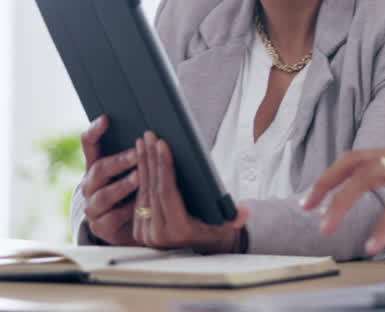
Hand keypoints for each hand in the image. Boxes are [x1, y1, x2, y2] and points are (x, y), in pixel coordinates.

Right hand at [79, 115, 139, 245]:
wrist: (131, 229)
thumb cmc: (137, 192)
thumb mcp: (135, 172)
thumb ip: (138, 156)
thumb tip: (155, 134)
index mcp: (97, 167)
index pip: (89, 144)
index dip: (95, 131)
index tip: (107, 118)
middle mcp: (90, 186)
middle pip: (99, 169)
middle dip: (119, 161)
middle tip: (137, 154)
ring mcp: (93, 207)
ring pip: (104, 195)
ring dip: (123, 185)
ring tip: (140, 177)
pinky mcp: (100, 227)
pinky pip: (112, 218)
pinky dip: (126, 211)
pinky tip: (139, 206)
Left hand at [133, 131, 249, 252]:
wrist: (201, 248)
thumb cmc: (215, 230)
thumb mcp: (227, 225)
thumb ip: (236, 219)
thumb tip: (245, 212)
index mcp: (178, 231)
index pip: (167, 193)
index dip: (164, 167)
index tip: (161, 144)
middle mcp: (157, 234)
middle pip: (152, 188)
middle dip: (151, 159)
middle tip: (150, 136)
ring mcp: (145, 233)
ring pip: (143, 191)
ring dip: (143, 163)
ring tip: (143, 141)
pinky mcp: (138, 228)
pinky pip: (138, 197)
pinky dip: (140, 175)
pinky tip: (142, 157)